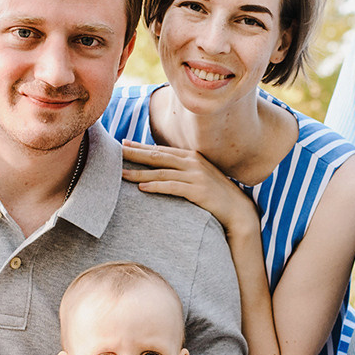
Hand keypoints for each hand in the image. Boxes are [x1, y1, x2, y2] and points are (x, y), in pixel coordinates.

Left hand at [121, 141, 258, 236]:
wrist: (238, 210)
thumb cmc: (215, 195)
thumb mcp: (199, 177)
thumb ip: (182, 170)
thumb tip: (161, 168)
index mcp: (191, 157)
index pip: (161, 150)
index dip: (141, 147)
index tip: (123, 144)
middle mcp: (192, 163)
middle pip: (158, 157)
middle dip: (135, 154)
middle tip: (116, 152)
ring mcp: (196, 176)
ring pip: (161, 172)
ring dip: (140, 172)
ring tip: (121, 173)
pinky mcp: (198, 190)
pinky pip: (172, 187)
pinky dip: (156, 186)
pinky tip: (142, 187)